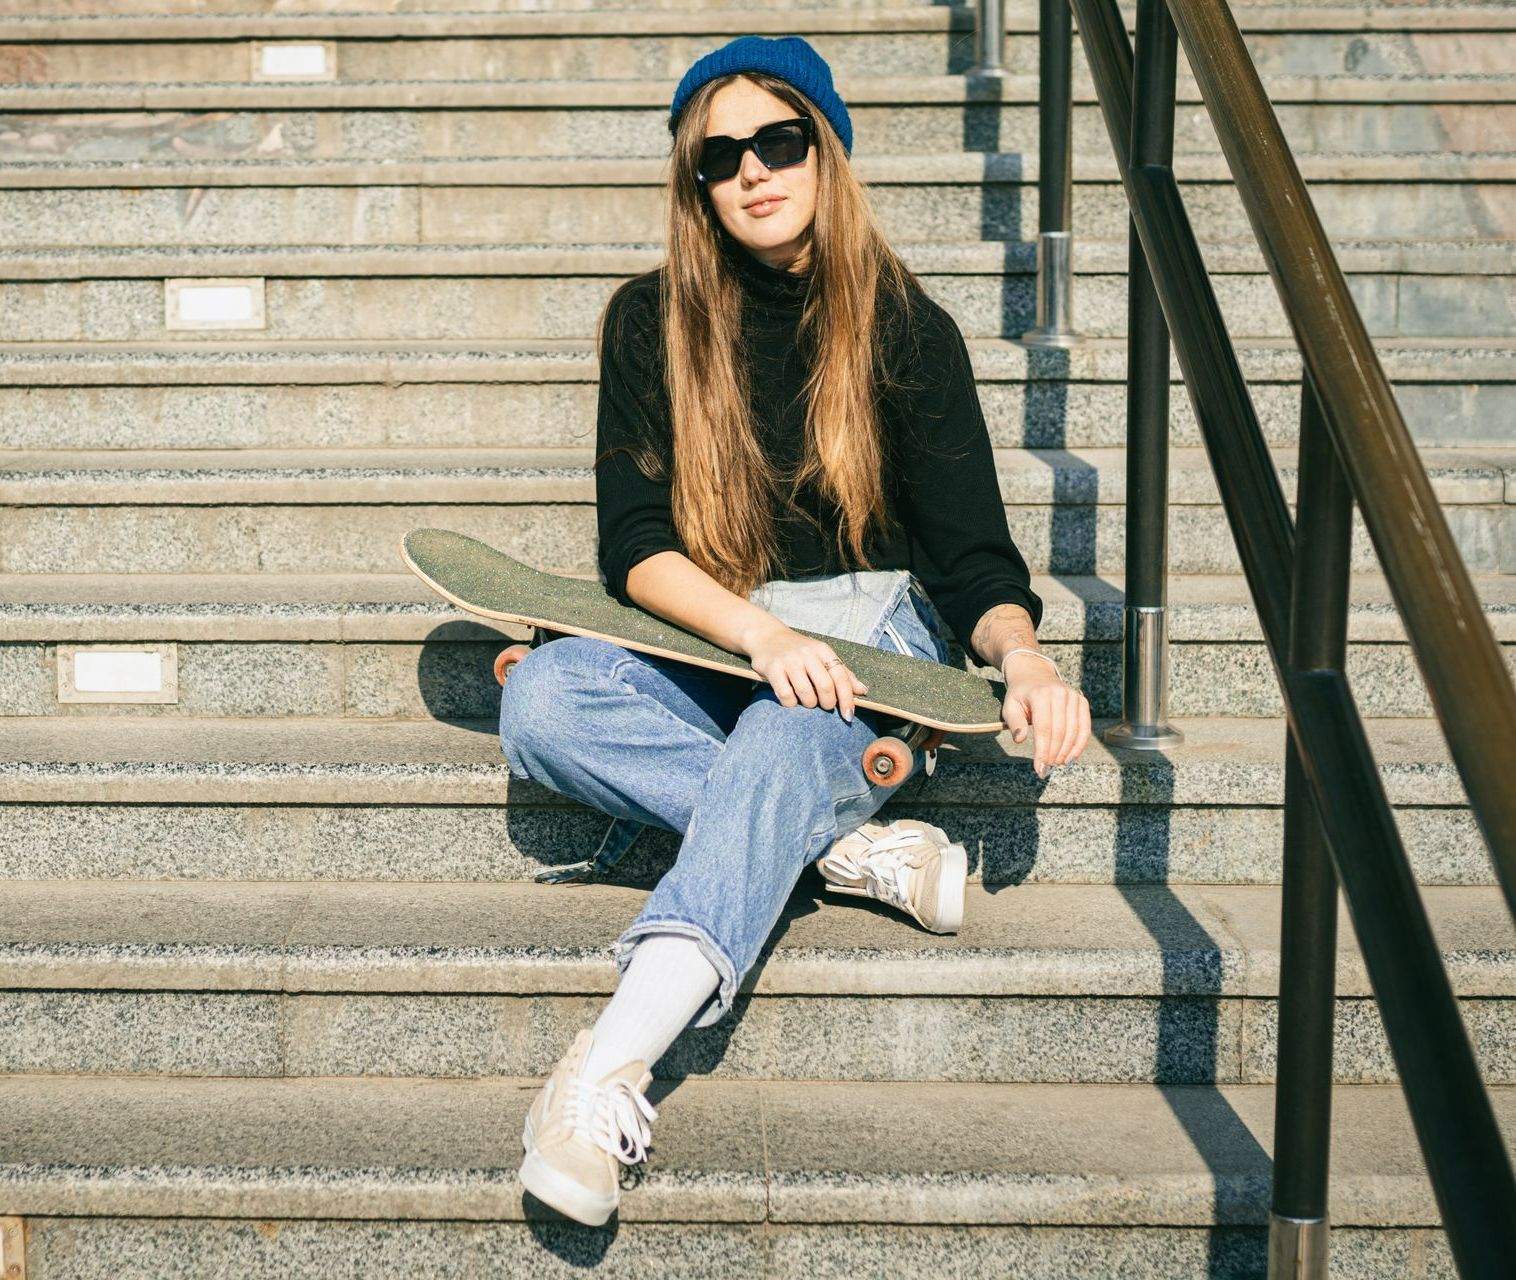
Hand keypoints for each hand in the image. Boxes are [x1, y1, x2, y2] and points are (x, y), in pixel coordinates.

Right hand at [742, 618, 868, 721]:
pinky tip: (792, 699)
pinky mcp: (773, 669)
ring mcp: (789, 661)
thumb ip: (842, 673)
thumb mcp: (822, 656)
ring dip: (810, 704)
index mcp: (822, 650)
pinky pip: (786, 696)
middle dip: (828, 703)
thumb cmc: (798, 651)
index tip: (848, 715)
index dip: (847, 699)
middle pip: (825, 687)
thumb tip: (862, 691)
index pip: (841, 677)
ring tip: (807, 701)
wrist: (766, 636)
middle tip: (825, 706)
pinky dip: (791, 704)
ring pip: (806, 694)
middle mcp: (807, 654)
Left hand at [1000, 651, 1091, 778]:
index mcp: (1040, 694)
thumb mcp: (1010, 705)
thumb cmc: (1020, 694)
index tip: (1039, 768)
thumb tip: (1020, 739)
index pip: (1043, 729)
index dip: (1043, 751)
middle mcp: (1059, 694)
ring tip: (1057, 764)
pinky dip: (1080, 745)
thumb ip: (1014, 722)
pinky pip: (1084, 727)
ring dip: (1066, 752)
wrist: (1034, 674)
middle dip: (1054, 754)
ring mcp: (1073, 697)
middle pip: (1060, 732)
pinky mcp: (1082, 701)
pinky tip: (1072, 757)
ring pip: (1073, 732)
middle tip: (1047, 768)